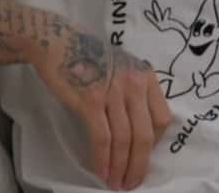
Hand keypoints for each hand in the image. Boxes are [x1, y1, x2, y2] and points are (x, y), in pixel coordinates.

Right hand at [31, 28, 171, 189]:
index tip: (143, 156)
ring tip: (116, 183)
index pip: (162, 118)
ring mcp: (113, 92)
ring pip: (124, 140)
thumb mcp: (122, 65)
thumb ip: (134, 88)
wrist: (56, 40)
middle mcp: (134, 84)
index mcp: (145, 76)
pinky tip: (101, 171)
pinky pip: (102, 138)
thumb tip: (136, 125)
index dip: (155, 143)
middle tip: (132, 183)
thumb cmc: (87, 54)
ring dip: (121, 167)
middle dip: (140, 165)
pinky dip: (103, 159)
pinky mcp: (91, 101)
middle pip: (145, 135)